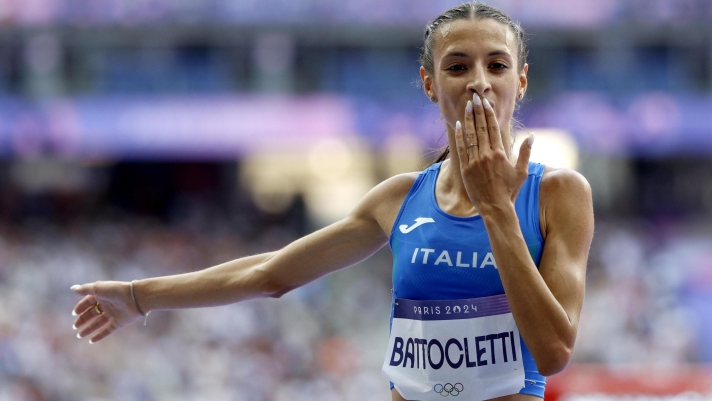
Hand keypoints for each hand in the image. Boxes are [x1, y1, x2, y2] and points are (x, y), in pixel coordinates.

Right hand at [71, 281, 142, 342]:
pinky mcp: (119, 323)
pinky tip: (91, 340)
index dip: (81, 307)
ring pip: (98, 323)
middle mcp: (107, 305)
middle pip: (92, 313)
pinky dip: (100, 335)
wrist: (136, 298)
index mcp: (102, 295)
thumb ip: (85, 289)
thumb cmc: (116, 291)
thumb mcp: (98, 288)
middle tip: (75, 326)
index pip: (89, 302)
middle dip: (83, 319)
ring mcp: (113, 314)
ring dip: (89, 329)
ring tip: (79, 335)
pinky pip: (107, 330)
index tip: (74, 314)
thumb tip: (73, 289)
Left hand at [454, 93, 533, 213]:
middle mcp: (487, 154)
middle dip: (477, 111)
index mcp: (500, 153)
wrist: (495, 207)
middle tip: (474, 98)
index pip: (493, 128)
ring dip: (468, 120)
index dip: (488, 113)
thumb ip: (525, 152)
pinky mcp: (466, 169)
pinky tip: (458, 125)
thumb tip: (532, 135)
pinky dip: (460, 136)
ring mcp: (475, 161)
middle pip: (481, 128)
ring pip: (470, 135)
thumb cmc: (510, 191)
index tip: (485, 102)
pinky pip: (461, 149)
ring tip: (466, 106)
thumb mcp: (521, 171)